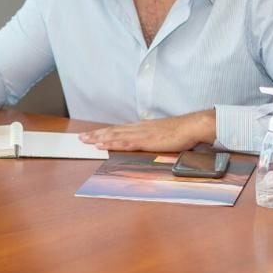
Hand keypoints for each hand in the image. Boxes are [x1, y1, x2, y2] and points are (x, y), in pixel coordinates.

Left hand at [79, 110, 215, 151]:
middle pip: (112, 131)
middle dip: (95, 134)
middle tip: (80, 138)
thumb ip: (151, 137)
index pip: (118, 129)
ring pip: (115, 135)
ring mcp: (141, 134)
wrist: (192, 126)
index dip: (104, 132)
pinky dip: (112, 143)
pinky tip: (102, 146)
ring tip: (86, 141)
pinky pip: (125, 143)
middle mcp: (138, 128)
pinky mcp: (146, 141)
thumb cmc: (180, 132)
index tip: (91, 134)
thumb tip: (145, 142)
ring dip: (99, 138)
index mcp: (141, 127)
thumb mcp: (162, 134)